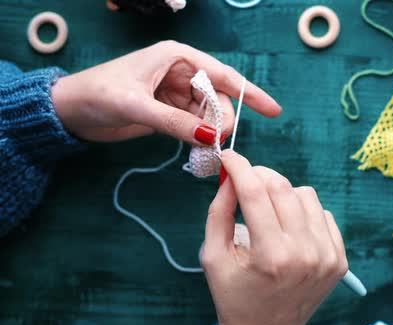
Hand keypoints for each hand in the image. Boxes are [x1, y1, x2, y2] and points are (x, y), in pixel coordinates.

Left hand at [51, 41, 280, 142]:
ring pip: (209, 114)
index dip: (250, 93)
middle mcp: (182, 73)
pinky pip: (195, 125)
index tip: (274, 111)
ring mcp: (176, 94)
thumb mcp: (136, 106)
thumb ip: (174, 122)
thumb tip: (212, 137)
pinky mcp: (169, 112)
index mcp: (177, 57)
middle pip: (219, 98)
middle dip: (223, 120)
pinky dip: (200, 138)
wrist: (70, 112)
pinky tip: (199, 150)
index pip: (223, 74)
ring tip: (206, 151)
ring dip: (211, 132)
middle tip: (217, 143)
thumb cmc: (98, 95)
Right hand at [202, 150, 348, 324]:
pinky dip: (304, 212)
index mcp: (271, 256)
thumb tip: (230, 176)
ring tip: (268, 211)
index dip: (239, 167)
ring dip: (282, 193)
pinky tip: (289, 228)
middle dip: (259, 175)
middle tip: (245, 179)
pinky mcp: (339, 259)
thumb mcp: (214, 257)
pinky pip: (323, 214)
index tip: (229, 157)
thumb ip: (218, 212)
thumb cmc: (235, 296)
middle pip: (282, 188)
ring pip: (305, 195)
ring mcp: (327, 256)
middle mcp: (305, 254)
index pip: (255, 193)